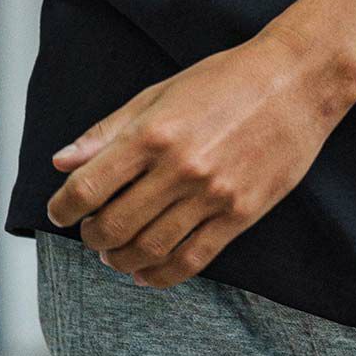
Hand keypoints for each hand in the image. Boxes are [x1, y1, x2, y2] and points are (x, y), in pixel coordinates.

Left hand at [45, 28, 354, 288]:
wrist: (296, 81)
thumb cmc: (226, 79)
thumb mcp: (161, 91)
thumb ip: (110, 129)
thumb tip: (62, 161)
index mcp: (153, 131)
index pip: (88, 186)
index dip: (64, 207)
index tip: (60, 212)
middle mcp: (179, 167)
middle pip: (114, 225)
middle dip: (92, 237)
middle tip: (91, 233)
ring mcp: (211, 194)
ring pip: (148, 249)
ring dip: (121, 259)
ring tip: (115, 253)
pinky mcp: (240, 215)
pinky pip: (191, 261)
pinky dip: (160, 275)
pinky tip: (146, 271)